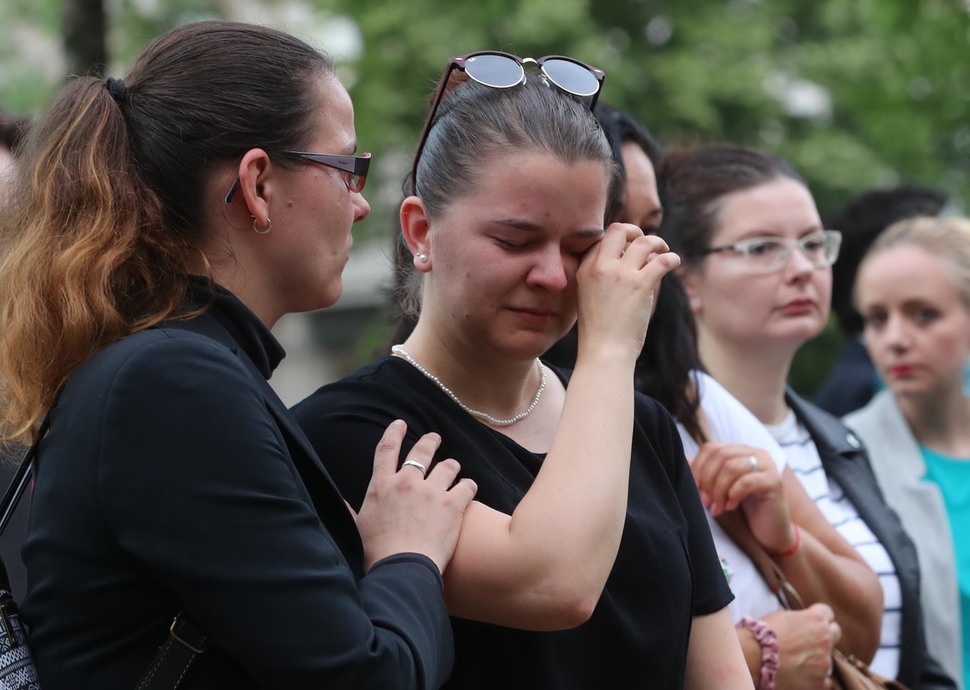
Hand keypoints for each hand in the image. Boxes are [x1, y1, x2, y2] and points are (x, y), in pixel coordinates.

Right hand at [355, 420, 477, 572]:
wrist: (402, 569)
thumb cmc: (377, 552)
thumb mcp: (357, 527)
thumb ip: (350, 510)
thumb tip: (337, 501)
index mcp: (382, 486)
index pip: (386, 450)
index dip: (394, 433)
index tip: (400, 424)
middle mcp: (406, 482)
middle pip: (422, 451)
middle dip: (430, 441)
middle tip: (435, 438)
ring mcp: (431, 491)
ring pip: (448, 466)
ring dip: (452, 466)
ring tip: (455, 469)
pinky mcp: (452, 504)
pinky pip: (467, 485)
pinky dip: (469, 486)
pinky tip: (469, 488)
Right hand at [574, 223, 679, 361]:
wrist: (603, 353)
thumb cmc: (598, 331)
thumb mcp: (586, 297)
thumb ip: (599, 277)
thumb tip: (625, 261)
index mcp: (585, 270)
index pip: (601, 239)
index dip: (618, 240)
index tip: (628, 250)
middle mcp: (600, 267)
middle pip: (619, 230)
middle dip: (636, 230)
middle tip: (646, 242)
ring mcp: (620, 275)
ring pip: (644, 241)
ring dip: (658, 243)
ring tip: (664, 251)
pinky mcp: (640, 285)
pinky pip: (662, 261)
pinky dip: (672, 258)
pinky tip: (675, 262)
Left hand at [691, 442, 794, 554]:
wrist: (771, 532)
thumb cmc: (745, 509)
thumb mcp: (721, 489)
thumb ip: (705, 474)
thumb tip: (684, 460)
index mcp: (740, 451)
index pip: (711, 448)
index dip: (698, 468)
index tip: (695, 489)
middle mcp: (755, 453)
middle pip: (720, 455)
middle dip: (707, 480)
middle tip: (705, 501)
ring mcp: (767, 465)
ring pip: (731, 467)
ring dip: (718, 490)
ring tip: (717, 507)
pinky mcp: (775, 481)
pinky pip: (747, 481)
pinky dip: (733, 495)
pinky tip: (731, 507)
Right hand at [765, 606, 840, 689]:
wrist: (755, 656)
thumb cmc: (764, 634)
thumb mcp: (783, 616)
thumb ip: (800, 620)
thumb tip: (804, 625)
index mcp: (816, 619)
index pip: (828, 613)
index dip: (818, 618)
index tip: (812, 622)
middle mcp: (825, 639)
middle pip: (835, 632)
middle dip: (825, 635)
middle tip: (810, 641)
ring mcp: (825, 662)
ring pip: (829, 658)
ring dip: (818, 658)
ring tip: (799, 661)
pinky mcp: (820, 681)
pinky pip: (825, 680)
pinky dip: (815, 678)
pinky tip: (801, 675)